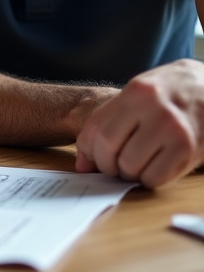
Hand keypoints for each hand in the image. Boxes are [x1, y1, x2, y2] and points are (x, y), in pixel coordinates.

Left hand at [75, 59, 203, 187]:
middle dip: (105, 164)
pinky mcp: (189, 150)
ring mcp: (174, 130)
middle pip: (110, 148)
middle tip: (112, 166)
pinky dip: (147, 179)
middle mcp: (154, 109)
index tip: (90, 159)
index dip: (88, 150)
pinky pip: (156, 177)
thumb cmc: (167, 94)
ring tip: (133, 165)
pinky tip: (152, 168)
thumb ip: (107, 121)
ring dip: (127, 173)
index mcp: (136, 92)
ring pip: (131, 166)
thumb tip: (83, 163)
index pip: (96, 128)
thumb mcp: (137, 94)